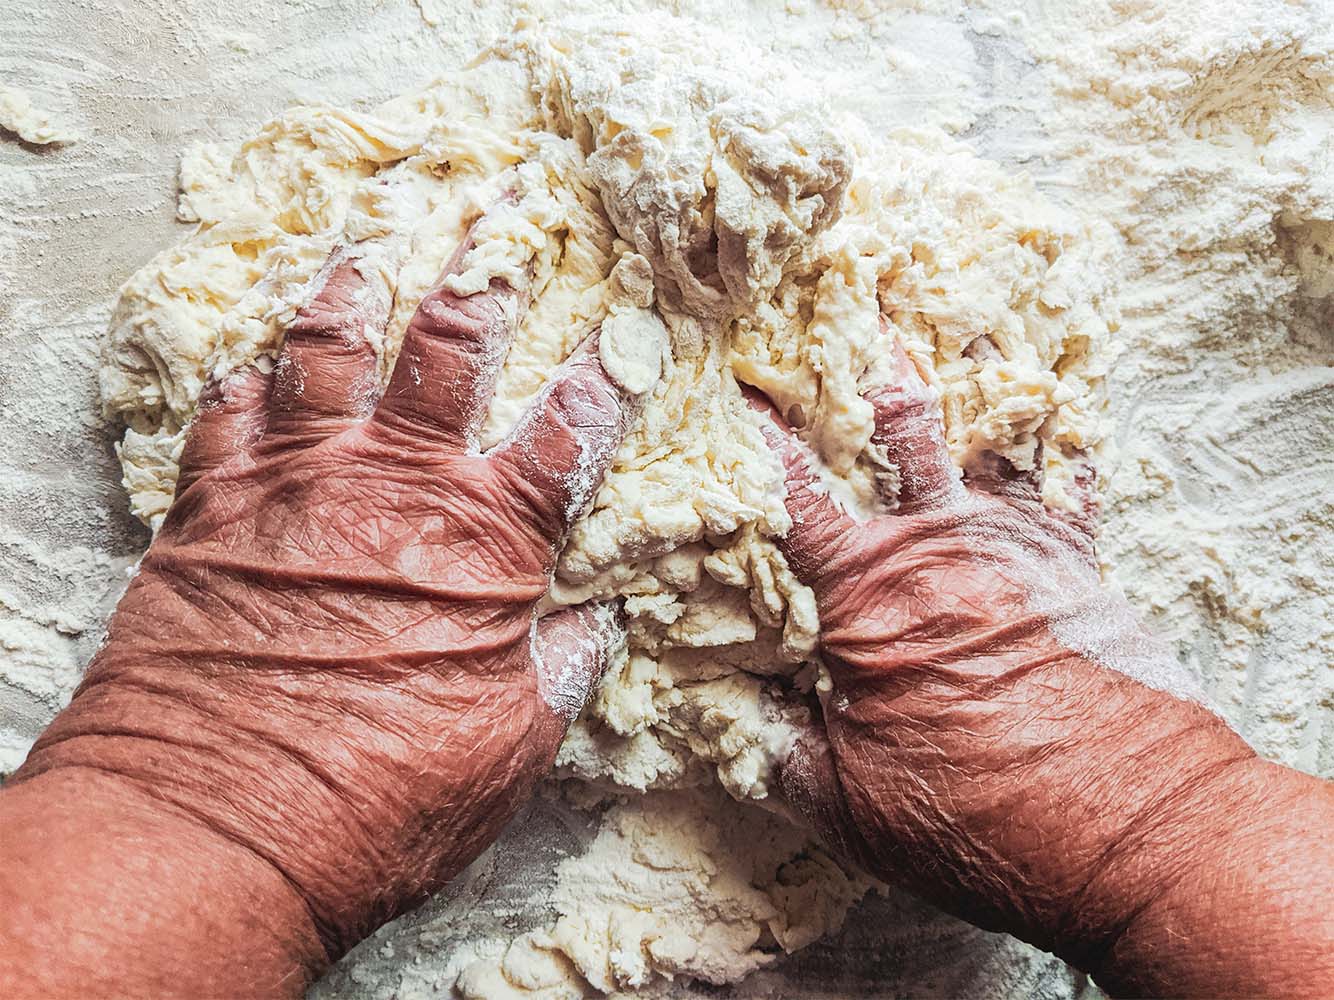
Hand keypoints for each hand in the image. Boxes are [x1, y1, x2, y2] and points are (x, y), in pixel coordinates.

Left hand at [11, 219, 631, 966]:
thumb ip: (558, 670)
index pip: (567, 433)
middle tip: (500, 216)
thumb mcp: (508, 748)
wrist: (215, 829)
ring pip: (326, 352)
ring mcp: (296, 486)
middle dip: (482, 275)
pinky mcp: (209, 509)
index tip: (633, 327)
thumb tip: (599, 627)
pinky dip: (241, 380)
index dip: (607, 375)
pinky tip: (249, 362)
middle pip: (446, 351)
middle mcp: (394, 488)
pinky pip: (224, 414)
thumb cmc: (380, 800)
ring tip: (366, 242)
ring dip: (351, 288)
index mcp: (485, 542)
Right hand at [752, 339, 1333, 996]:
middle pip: (894, 432)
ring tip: (954, 318)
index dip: (757, 438)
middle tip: (844, 310)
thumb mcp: (845, 804)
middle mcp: (941, 547)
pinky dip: (1065, 439)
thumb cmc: (976, 815)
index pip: (793, 497)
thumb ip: (776, 751)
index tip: (731, 384)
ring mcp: (1018, 545)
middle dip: (861, 366)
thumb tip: (724, 722)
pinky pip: (1074, 478)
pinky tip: (1060, 403)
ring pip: (985, 432)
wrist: (1128, 827)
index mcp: (867, 594)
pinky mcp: (1080, 565)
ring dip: (968, 374)